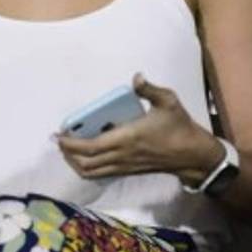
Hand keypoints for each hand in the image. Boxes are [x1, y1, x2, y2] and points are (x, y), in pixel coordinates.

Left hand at [57, 73, 220, 184]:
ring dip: (76, 162)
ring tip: (68, 148)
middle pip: (85, 163)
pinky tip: (88, 153)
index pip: (91, 147)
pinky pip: (102, 173)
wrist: (193, 155)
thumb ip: (149, 89)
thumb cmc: (179, 127)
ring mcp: (125, 166)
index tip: (58, 134)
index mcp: (127, 139)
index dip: (71, 143)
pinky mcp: (129, 171)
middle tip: (59, 140)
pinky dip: (89, 167)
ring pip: (92, 172)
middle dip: (68, 153)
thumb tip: (136, 77)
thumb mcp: (168, 102)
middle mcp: (122, 156)